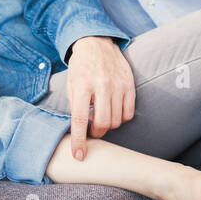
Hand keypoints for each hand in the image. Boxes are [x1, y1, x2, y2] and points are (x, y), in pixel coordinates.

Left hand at [64, 36, 135, 159]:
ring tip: (101, 118)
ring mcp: (118, 85)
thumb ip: (75, 106)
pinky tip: (113, 111)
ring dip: (108, 126)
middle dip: (96, 133)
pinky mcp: (129, 84)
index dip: (79, 141)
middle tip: (92, 130)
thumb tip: (79, 130)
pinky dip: (121, 118)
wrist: (96, 43)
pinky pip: (128, 113)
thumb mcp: (70, 84)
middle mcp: (101, 85)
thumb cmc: (81, 67)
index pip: (79, 119)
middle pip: (102, 123)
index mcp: (82, 85)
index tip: (79, 156)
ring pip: (116, 120)